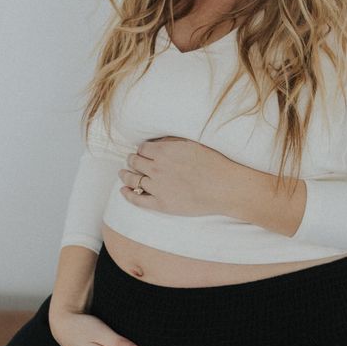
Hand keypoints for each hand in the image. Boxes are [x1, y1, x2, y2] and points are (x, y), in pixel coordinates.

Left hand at [117, 136, 243, 217]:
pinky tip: (123, 190)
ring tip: (123, 173)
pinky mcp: (161, 204)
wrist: (224, 187)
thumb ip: (172, 142)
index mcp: (164, 151)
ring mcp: (157, 187)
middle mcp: (157, 167)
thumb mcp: (192, 144)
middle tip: (131, 161)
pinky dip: (128, 193)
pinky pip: (138, 198)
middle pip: (135, 161)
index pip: (143, 148)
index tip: (142, 152)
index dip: (141, 150)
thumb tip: (157, 141)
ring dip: (126, 174)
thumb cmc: (212, 164)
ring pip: (133, 179)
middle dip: (132, 160)